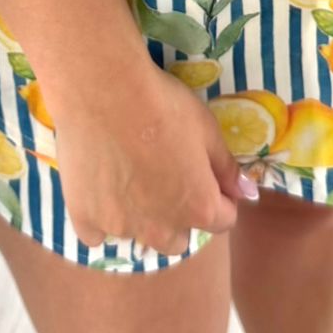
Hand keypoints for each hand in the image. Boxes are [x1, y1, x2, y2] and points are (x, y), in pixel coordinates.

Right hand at [49, 53, 257, 259]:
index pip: (223, 219)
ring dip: (141, 218)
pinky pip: (97, 234)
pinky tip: (99, 189)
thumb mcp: (207, 130)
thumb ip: (227, 168)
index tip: (204, 173)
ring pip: (138, 236)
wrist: (104, 93)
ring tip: (128, 177)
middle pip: (178, 239)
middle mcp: (161, 229)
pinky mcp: (84, 219)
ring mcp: (120, 228)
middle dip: (179, 216)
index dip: (219, 196)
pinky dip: (101, 219)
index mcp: (199, 209)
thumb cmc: (163, 106)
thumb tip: (247, 194)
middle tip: (164, 176)